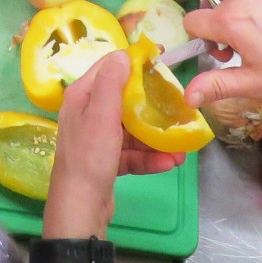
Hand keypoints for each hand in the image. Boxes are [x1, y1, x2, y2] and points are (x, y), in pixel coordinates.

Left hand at [44, 52, 182, 240]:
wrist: (80, 207)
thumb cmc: (90, 156)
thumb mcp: (101, 114)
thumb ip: (111, 83)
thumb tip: (124, 54)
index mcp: (82, 96)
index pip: (109, 68)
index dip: (134, 62)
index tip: (161, 58)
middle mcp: (88, 113)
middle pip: (124, 100)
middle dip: (152, 105)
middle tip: (178, 105)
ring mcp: (97, 139)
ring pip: (132, 129)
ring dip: (156, 137)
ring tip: (181, 146)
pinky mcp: (106, 161)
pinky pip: (132, 153)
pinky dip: (149, 157)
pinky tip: (170, 163)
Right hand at [184, 0, 261, 106]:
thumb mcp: (253, 83)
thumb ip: (216, 85)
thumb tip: (187, 96)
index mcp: (230, 20)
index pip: (192, 21)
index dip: (204, 40)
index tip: (225, 53)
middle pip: (219, 12)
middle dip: (228, 30)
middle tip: (253, 50)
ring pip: (241, 0)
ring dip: (249, 16)